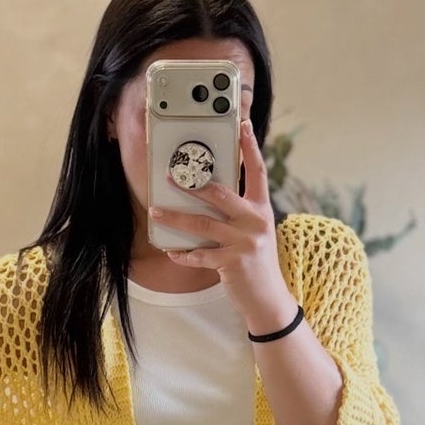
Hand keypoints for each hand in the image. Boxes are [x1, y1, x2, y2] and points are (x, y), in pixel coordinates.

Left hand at [150, 118, 298, 333]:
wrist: (268, 298)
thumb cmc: (256, 261)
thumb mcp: (255, 231)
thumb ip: (239, 212)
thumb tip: (208, 193)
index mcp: (262, 208)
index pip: (257, 171)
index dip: (250, 147)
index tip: (242, 125)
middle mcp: (255, 221)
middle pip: (221, 194)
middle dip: (193, 184)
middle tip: (170, 176)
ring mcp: (245, 242)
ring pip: (202, 224)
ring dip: (176, 218)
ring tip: (157, 213)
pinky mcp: (232, 262)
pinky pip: (200, 255)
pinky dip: (184, 254)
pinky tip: (172, 251)